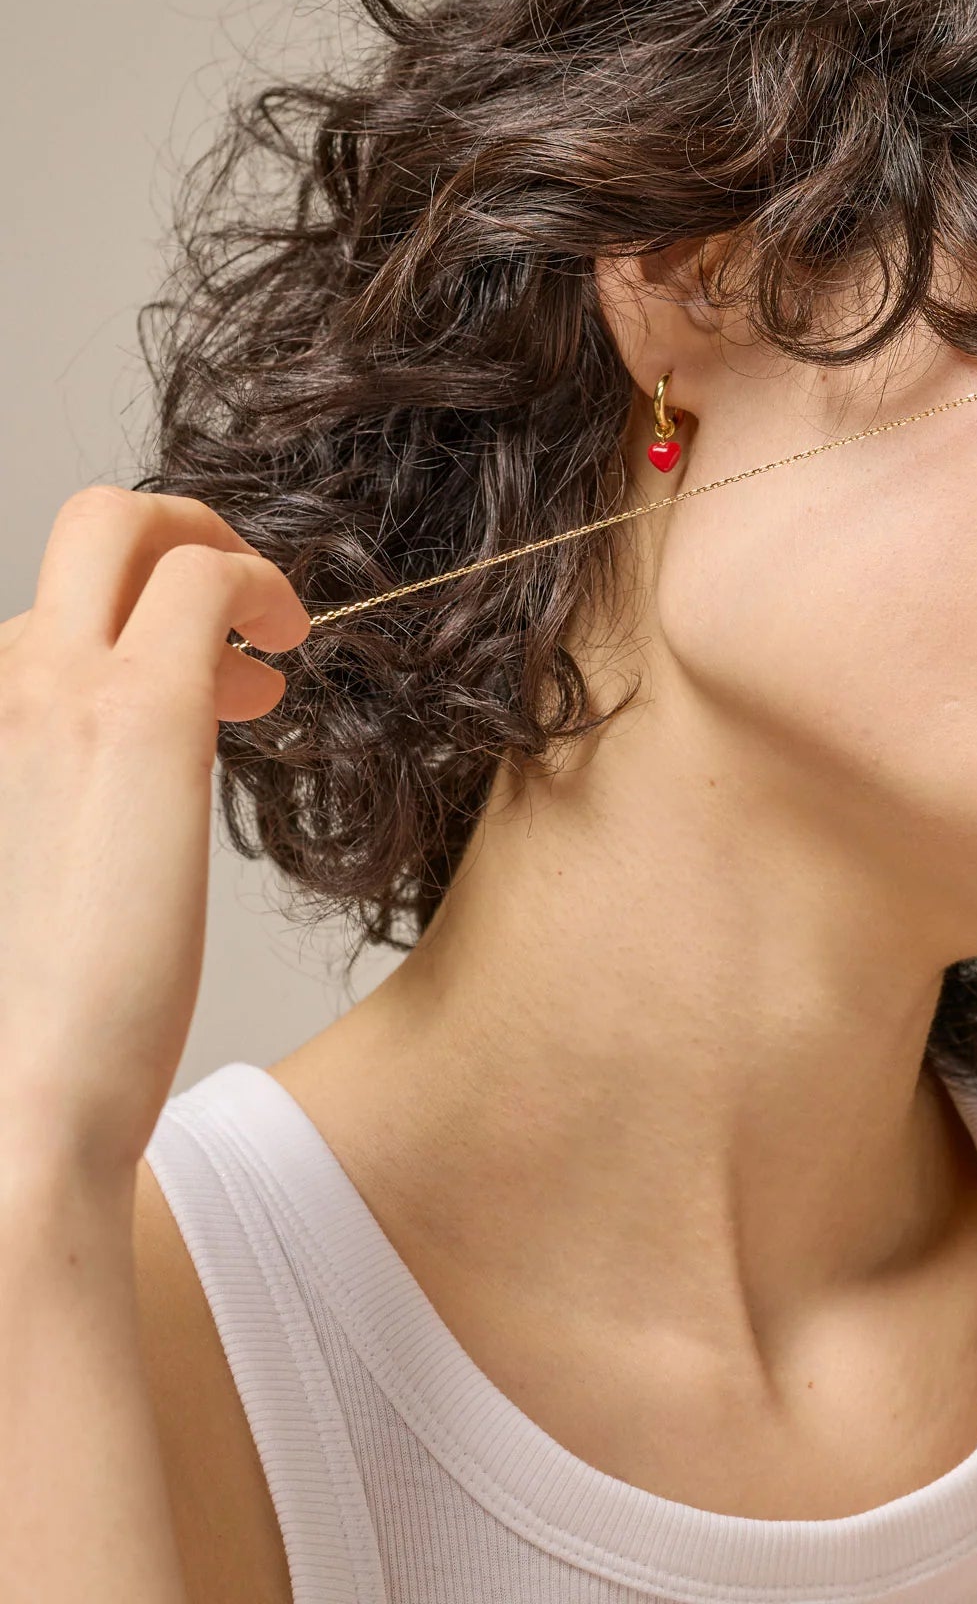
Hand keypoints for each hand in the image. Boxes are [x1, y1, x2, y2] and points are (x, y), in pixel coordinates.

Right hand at [0, 487, 307, 1182]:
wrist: (11, 1108)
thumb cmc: (27, 1025)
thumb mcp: (21, 879)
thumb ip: (49, 800)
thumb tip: (103, 784)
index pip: (48, 614)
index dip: (136, 624)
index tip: (214, 680)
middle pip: (84, 526)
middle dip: (176, 532)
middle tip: (244, 608)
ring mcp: (50, 692)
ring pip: (130, 529)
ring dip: (224, 568)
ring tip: (276, 659)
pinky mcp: (135, 718)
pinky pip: (201, 581)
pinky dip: (260, 588)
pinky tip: (291, 651)